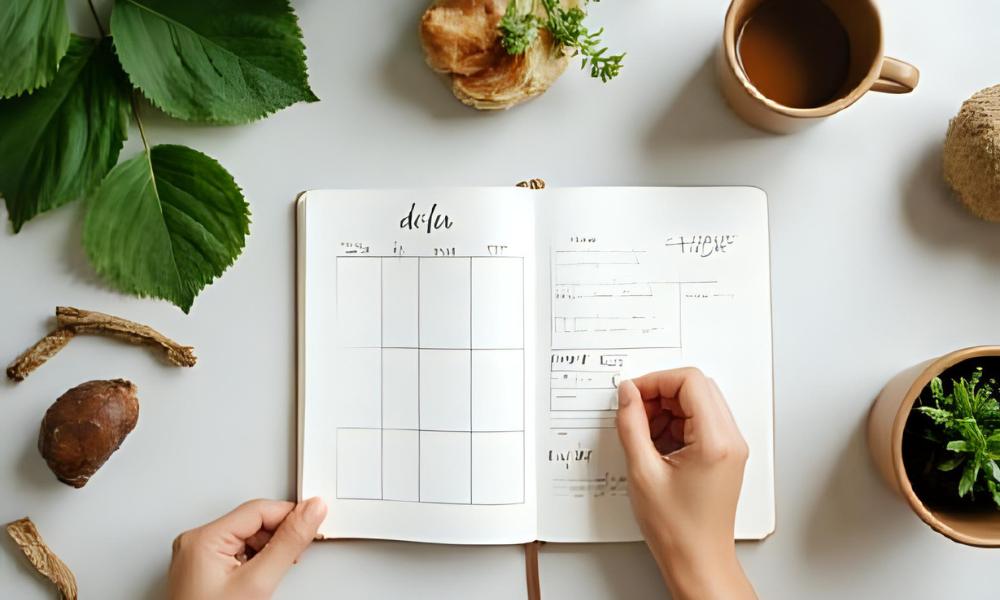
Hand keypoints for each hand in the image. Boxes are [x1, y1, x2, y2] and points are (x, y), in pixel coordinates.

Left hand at [167, 498, 326, 599]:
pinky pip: (236, 553)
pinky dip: (255, 562)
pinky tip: (261, 579)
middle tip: (298, 553)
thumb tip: (310, 512)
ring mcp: (197, 557)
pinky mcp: (202, 571)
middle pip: (252, 522)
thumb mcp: (257, 583)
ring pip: (246, 538)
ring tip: (275, 574)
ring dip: (269, 550)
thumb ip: (288, 543)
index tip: (314, 522)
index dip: (290, 515)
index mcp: (203, 539)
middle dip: (280, 536)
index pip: (258, 510)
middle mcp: (195, 543)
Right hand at [617, 369, 755, 599]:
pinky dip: (674, 424)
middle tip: (634, 412)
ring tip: (643, 434)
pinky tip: (655, 445)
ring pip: (697, 402)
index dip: (655, 381)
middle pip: (696, 388)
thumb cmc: (677, 530)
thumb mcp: (642, 472)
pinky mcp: (723, 454)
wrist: (697, 560)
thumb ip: (631, 424)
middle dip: (660, 393)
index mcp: (715, 441)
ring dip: (666, 409)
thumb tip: (628, 394)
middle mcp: (730, 440)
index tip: (632, 393)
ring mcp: (730, 447)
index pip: (690, 381)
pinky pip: (699, 421)